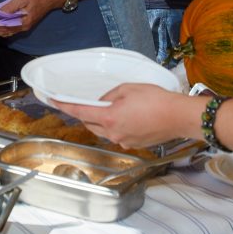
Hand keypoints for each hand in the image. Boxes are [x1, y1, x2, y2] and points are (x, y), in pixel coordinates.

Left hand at [54, 83, 195, 147]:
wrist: (178, 117)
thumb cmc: (156, 99)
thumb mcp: (128, 88)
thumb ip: (110, 96)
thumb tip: (102, 103)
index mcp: (109, 117)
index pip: (80, 111)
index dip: (64, 105)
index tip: (53, 100)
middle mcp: (112, 133)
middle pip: (90, 124)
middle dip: (86, 114)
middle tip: (89, 102)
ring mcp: (123, 141)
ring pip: (103, 131)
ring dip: (102, 121)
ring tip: (115, 108)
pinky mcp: (133, 145)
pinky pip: (117, 135)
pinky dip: (117, 126)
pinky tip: (130, 117)